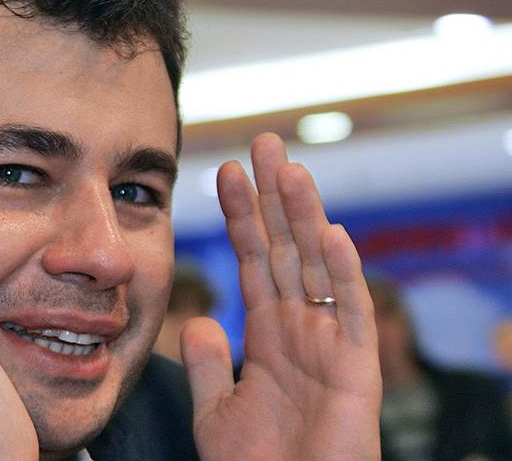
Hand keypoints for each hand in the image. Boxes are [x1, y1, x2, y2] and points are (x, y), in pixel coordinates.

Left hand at [182, 133, 381, 459]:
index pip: (254, 259)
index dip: (241, 217)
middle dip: (275, 197)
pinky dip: (343, 274)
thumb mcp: (216, 408)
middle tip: (265, 143)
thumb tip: (196, 318)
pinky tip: (330, 233)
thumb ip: (206, 363)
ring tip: (289, 168)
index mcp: (269, 332)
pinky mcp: (355, 371)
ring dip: (304, 217)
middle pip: (287, 248)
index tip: (225, 172)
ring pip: (318, 266)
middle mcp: (301, 328)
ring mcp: (330, 344)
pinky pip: (351, 314)